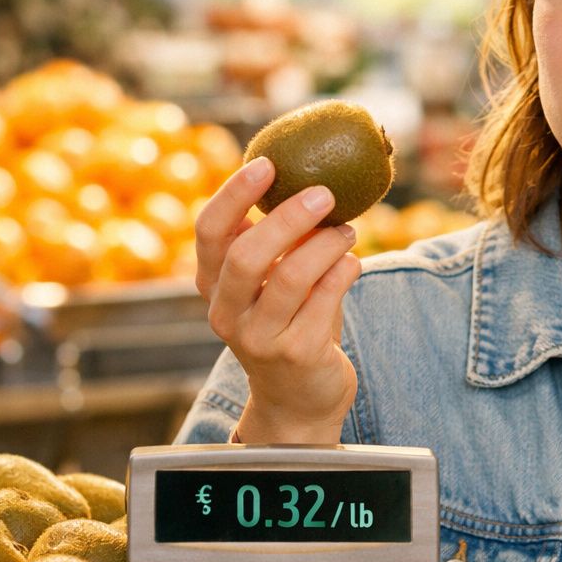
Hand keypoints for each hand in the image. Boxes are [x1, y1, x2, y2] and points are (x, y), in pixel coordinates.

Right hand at [194, 157, 360, 442]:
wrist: (299, 398)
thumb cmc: (290, 323)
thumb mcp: (272, 282)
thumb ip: (280, 241)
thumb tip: (309, 179)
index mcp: (213, 285)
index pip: (209, 232)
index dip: (233, 194)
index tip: (267, 163)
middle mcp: (227, 313)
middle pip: (247, 255)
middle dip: (288, 218)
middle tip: (324, 193)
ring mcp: (259, 338)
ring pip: (291, 277)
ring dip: (325, 244)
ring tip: (348, 230)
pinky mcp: (297, 354)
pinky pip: (324, 301)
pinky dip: (343, 273)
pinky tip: (353, 262)